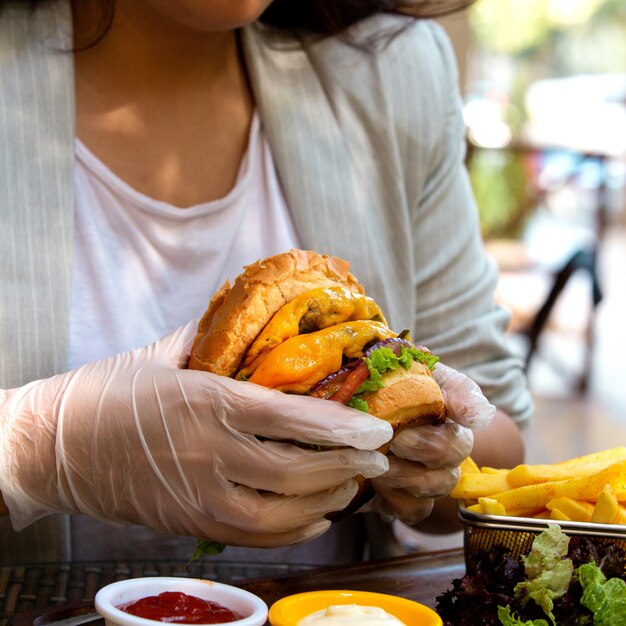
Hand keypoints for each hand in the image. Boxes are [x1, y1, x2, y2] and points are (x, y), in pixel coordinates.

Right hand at [0, 321, 391, 547]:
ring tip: (354, 482)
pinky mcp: (190, 523)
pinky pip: (255, 537)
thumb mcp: (164, 354)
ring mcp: (200, 495)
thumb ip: (213, 337)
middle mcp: (209, 452)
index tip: (377, 428)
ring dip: (329, 498)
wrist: (54, 447)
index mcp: (207, 400)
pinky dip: (295, 531)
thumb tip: (251, 318)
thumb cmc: (109, 393)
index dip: (343, 427)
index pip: (293, 418)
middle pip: (299, 469)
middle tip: (379, 456)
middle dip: (349, 465)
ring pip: (284, 511)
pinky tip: (316, 516)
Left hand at [369, 363, 495, 524]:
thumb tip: (462, 395)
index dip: (467, 406)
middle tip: (398, 439)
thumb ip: (418, 371)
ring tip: (377, 464)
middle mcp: (442, 439)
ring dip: (408, 475)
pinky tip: (374, 485)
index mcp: (440, 403)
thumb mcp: (388, 368)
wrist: (334, 413)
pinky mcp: (401, 499)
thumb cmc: (365, 388)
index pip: (468, 402)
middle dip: (430, 447)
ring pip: (438, 484)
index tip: (458, 413)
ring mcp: (425, 473)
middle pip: (458, 450)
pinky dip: (396, 500)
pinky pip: (414, 510)